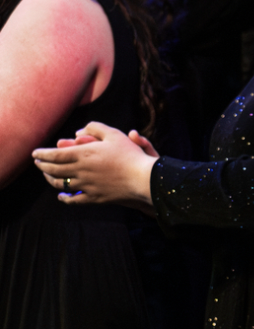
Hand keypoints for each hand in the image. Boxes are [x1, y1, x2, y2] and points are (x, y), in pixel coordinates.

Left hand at [31, 122, 157, 207]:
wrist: (143, 179)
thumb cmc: (130, 155)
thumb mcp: (115, 134)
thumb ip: (95, 128)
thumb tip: (79, 131)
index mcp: (83, 154)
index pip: (54, 155)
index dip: (42, 154)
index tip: (35, 153)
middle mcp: (80, 171)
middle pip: (53, 169)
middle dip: (42, 165)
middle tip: (37, 162)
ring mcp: (85, 186)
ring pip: (60, 184)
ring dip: (49, 179)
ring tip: (46, 175)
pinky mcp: (94, 197)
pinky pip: (73, 200)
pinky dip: (64, 198)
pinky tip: (61, 196)